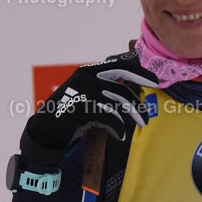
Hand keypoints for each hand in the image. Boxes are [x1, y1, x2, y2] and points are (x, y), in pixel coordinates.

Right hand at [20, 52, 158, 166]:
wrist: (46, 130)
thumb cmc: (70, 114)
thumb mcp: (86, 94)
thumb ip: (104, 88)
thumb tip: (131, 92)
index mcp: (88, 71)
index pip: (119, 66)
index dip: (139, 72)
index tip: (155, 81)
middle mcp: (87, 77)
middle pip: (123, 84)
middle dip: (139, 99)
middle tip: (147, 115)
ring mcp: (85, 90)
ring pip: (120, 102)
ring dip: (133, 115)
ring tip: (140, 125)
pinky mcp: (84, 106)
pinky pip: (111, 117)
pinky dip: (118, 128)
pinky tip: (120, 135)